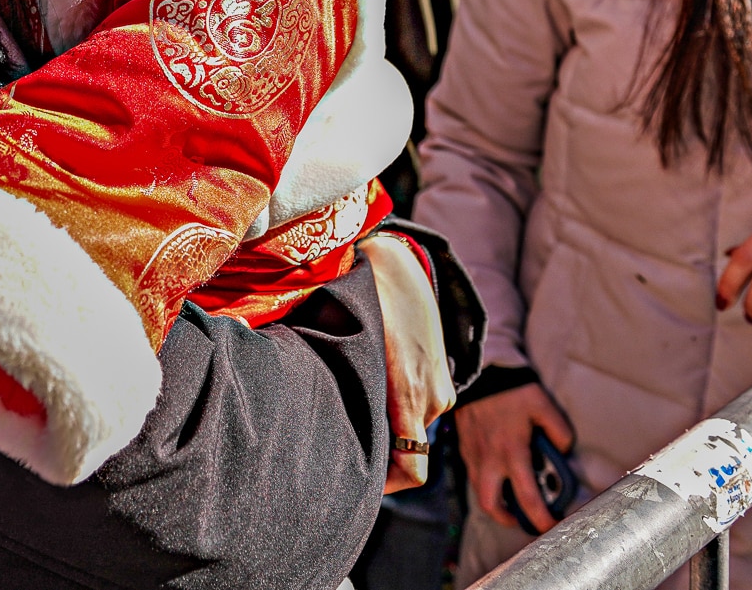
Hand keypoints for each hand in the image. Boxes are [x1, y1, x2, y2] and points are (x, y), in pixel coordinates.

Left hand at [363, 234, 456, 491]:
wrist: (400, 265)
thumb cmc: (365, 300)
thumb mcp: (350, 342)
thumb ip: (340, 381)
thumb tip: (308, 412)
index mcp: (407, 393)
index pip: (412, 470)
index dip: (386, 486)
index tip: (358, 480)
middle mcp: (431, 398)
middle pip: (406, 452)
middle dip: (379, 451)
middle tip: (341, 440)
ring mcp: (441, 390)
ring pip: (411, 429)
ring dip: (389, 426)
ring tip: (354, 404)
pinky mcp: (443, 380)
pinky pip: (421, 409)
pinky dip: (401, 408)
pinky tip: (375, 388)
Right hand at [454, 383, 575, 530]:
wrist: (479, 371)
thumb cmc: (512, 389)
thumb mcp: (543, 406)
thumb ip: (559, 431)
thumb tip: (564, 450)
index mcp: (512, 453)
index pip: (527, 499)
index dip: (541, 519)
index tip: (551, 528)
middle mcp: (489, 460)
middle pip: (492, 506)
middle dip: (508, 519)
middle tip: (523, 517)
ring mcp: (473, 454)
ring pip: (479, 492)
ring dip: (496, 501)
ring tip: (512, 497)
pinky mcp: (464, 446)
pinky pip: (473, 474)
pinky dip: (486, 482)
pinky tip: (498, 471)